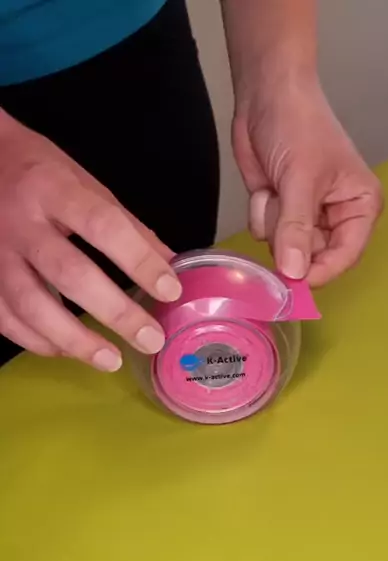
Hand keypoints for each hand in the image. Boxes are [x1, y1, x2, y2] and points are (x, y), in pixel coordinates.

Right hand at [0, 111, 180, 370]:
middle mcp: (20, 222)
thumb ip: (126, 225)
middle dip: (115, 312)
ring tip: (112, 360)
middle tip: (150, 339)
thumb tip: (170, 265)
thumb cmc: (34, 172)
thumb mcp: (82, 181)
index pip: (103, 225)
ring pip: (32, 306)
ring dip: (75, 340)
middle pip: (69, 273)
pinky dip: (38, 341)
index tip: (169, 290)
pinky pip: (6, 320)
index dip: (138, 260)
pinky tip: (66, 351)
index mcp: (53, 188)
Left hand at [233, 73, 382, 285]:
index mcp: (360, 207)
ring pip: (285, 249)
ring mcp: (307, 217)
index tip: (294, 281)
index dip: (320, 272)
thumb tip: (295, 273)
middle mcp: (337, 217)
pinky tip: (266, 186)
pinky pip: (266, 235)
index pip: (345, 256)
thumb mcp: (301, 178)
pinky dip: (261, 212)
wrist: (267, 93)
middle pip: (313, 259)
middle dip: (291, 240)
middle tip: (281, 209)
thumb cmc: (299, 125)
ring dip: (273, 221)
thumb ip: (297, 229)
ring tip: (277, 187)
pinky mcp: (281, 211)